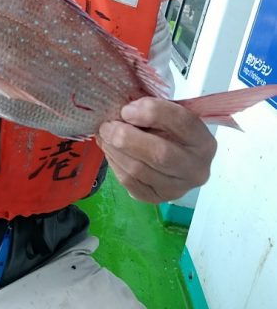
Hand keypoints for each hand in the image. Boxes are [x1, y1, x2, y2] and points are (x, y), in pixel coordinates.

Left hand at [97, 97, 216, 202]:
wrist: (176, 159)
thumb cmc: (171, 131)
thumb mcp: (170, 115)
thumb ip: (153, 111)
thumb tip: (125, 111)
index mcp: (204, 142)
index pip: (182, 123)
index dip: (152, 113)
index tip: (127, 109)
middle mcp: (196, 169)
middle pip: (159, 154)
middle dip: (127, 137)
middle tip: (107, 125)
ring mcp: (178, 188)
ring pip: (139, 170)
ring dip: (115, 150)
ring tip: (104, 136)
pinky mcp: (158, 199)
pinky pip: (130, 183)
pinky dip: (115, 165)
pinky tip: (110, 151)